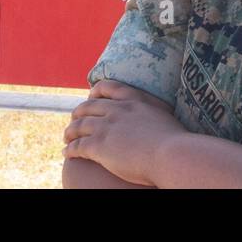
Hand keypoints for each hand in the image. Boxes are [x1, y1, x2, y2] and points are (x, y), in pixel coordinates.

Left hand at [63, 79, 188, 185]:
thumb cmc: (175, 140)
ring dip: (70, 131)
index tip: (91, 96)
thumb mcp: (165, 114)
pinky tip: (66, 153)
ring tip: (66, 137)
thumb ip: (155, 110)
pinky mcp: (99, 146)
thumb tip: (157, 116)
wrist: (171, 154)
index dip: (95, 92)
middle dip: (78, 112)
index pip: (107, 87)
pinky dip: (70, 149)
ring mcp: (106, 127)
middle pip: (89, 106)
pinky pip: (78, 146)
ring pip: (79, 126)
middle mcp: (117, 109)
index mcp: (133, 98)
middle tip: (74, 119)